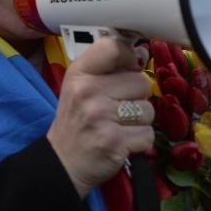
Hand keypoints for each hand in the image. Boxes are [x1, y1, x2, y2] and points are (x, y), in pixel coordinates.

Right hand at [48, 37, 153, 197]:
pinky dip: (140, 141)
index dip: (130, 57)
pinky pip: (148, 134)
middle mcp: (88, 91)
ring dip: (139, 121)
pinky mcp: (114, 141)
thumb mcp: (81, 87)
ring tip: (119, 127)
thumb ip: (110, 68)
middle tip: (117, 110)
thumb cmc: (76, 122)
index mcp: (80, 73)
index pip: (115, 47)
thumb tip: (143, 53)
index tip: (129, 69)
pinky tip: (122, 142)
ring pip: (148, 109)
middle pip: (141, 82)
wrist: (62, 163)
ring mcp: (101, 117)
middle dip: (136, 98)